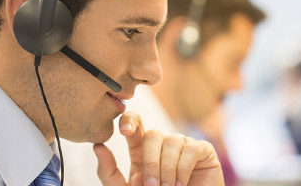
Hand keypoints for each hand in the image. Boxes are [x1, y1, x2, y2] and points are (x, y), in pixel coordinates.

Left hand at [93, 112, 224, 185]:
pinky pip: (191, 148)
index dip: (130, 120)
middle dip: (151, 161)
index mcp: (142, 152)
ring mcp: (183, 146)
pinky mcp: (203, 151)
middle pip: (153, 134)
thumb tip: (97, 146)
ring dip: (167, 169)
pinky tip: (181, 185)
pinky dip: (183, 168)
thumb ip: (109, 173)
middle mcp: (163, 145)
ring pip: (172, 141)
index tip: (124, 131)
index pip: (135, 124)